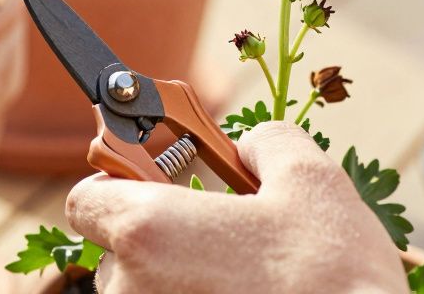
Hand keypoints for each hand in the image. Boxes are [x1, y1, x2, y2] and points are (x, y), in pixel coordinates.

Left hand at [65, 121, 407, 293]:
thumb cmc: (337, 279)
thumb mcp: (312, 182)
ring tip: (252, 284)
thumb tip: (248, 147)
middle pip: (121, 256)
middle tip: (229, 241)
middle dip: (166, 244)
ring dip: (185, 287)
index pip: (86, 202)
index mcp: (149, 232)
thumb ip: (266, 144)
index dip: (119, 186)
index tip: (156, 183)